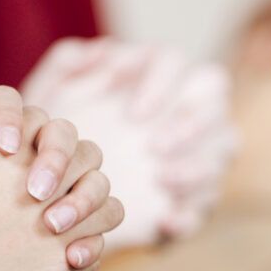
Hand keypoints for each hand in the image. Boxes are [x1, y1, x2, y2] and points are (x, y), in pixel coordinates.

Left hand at [22, 38, 236, 245]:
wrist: (47, 194)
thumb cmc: (50, 134)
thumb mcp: (46, 97)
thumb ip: (65, 63)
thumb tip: (102, 50)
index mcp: (154, 78)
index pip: (175, 62)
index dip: (163, 83)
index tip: (133, 113)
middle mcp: (188, 109)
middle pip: (215, 98)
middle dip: (192, 121)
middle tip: (155, 145)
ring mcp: (199, 155)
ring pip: (224, 148)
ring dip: (197, 164)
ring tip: (161, 178)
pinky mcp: (191, 202)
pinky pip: (205, 206)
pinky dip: (189, 214)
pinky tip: (165, 220)